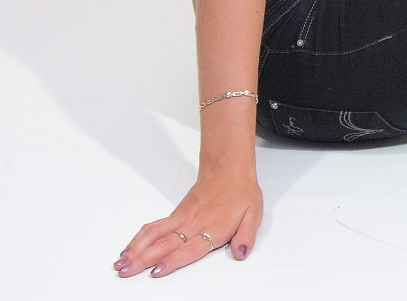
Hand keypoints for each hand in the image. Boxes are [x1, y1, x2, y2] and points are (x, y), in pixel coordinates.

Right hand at [115, 169, 262, 277]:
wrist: (229, 169)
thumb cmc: (241, 193)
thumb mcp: (254, 214)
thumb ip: (246, 235)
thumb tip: (241, 253)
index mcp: (213, 229)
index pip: (189, 249)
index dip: (173, 261)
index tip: (156, 271)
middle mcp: (193, 225)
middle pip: (165, 245)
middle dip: (143, 259)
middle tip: (125, 270)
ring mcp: (182, 219)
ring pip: (155, 234)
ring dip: (136, 249)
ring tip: (120, 263)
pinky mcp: (176, 214)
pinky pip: (155, 227)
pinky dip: (139, 238)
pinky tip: (128, 249)